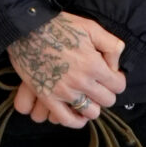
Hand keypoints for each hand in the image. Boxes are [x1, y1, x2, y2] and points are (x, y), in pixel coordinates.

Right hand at [8, 13, 125, 128]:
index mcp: (94, 64)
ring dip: (92, 106)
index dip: (117, 81)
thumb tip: (116, 65)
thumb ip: (111, 45)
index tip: (111, 76)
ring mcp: (64, 92)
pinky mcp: (47, 97)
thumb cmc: (59, 25)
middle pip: (107, 100)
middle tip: (99, 85)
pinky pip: (66, 120)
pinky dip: (76, 121)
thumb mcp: (91, 27)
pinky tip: (78, 114)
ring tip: (88, 97)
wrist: (27, 28)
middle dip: (106, 93)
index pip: (118, 85)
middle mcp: (81, 81)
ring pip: (90, 113)